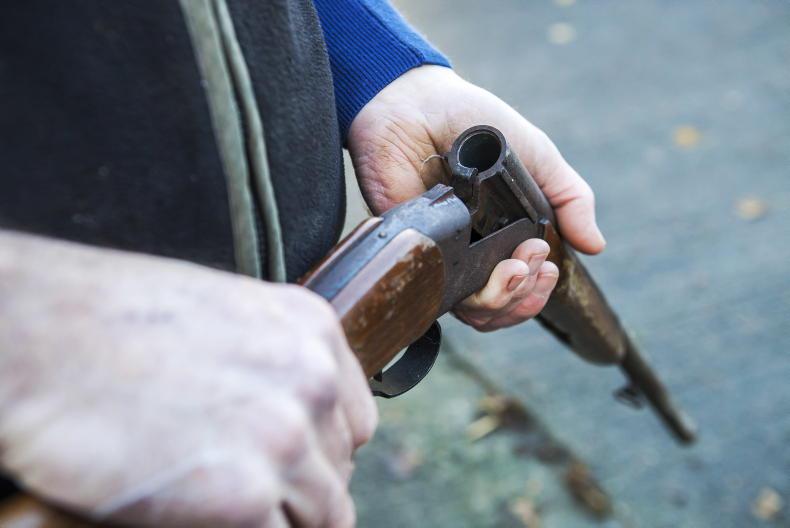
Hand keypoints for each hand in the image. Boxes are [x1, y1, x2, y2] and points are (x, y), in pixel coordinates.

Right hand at [0, 231, 376, 526]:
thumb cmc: (108, 323)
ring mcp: (286, 435)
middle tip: (251, 501)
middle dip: (301, 493)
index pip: (353, 421)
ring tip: (224, 512)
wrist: (38, 334)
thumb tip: (286, 420)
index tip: (294, 472)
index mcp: (311, 331)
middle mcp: (312, 379)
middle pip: (338, 470)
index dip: (322, 454)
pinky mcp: (246, 494)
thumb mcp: (219, 319)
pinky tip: (203, 521)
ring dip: (279, 521)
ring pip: (321, 515)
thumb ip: (267, 366)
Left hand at [348, 66, 604, 330]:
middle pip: (501, 305)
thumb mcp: (536, 156)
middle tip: (530, 259)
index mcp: (505, 235)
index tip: (544, 262)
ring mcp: (443, 253)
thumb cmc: (475, 123)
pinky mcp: (412, 250)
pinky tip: (475, 273)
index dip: (538, 289)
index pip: (525, 285)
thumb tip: (596, 246)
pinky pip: (433, 293)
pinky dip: (459, 295)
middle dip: (523, 294)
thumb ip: (568, 198)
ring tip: (511, 269)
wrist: (416, 104)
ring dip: (499, 301)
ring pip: (471, 309)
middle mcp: (474, 252)